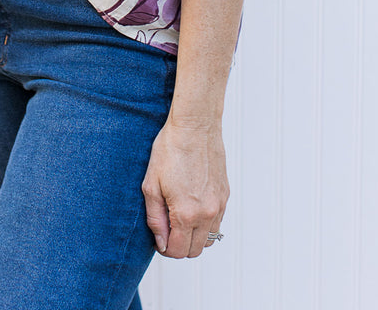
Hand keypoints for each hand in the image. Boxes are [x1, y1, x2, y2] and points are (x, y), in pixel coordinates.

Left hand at [141, 119, 228, 257]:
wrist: (195, 126)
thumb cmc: (171, 149)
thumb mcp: (151, 185)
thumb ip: (155, 218)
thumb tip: (160, 241)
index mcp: (186, 213)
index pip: (178, 251)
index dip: (165, 247)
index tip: (159, 236)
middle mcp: (207, 213)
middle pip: (194, 250)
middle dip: (179, 245)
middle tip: (167, 227)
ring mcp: (219, 204)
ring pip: (208, 239)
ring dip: (194, 236)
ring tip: (180, 216)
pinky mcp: (225, 194)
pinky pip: (217, 222)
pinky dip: (205, 223)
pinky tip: (193, 204)